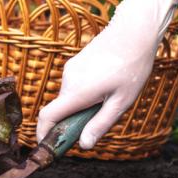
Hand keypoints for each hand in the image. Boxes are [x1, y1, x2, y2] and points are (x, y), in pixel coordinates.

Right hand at [36, 0, 177, 148]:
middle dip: (72, 121)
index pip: (47, 116)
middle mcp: (68, 80)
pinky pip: (73, 86)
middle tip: (98, 121)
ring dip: (81, 106)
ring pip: (68, 97)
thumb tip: (84, 145)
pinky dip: (83, 94)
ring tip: (110, 98)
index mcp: (77, 92)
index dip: (43, 133)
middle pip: (61, 109)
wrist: (134, 32)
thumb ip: (100, 124)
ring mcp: (70, 70)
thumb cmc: (132, 67)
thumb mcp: (121, 102)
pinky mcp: (74, 63)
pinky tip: (107, 85)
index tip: (46, 146)